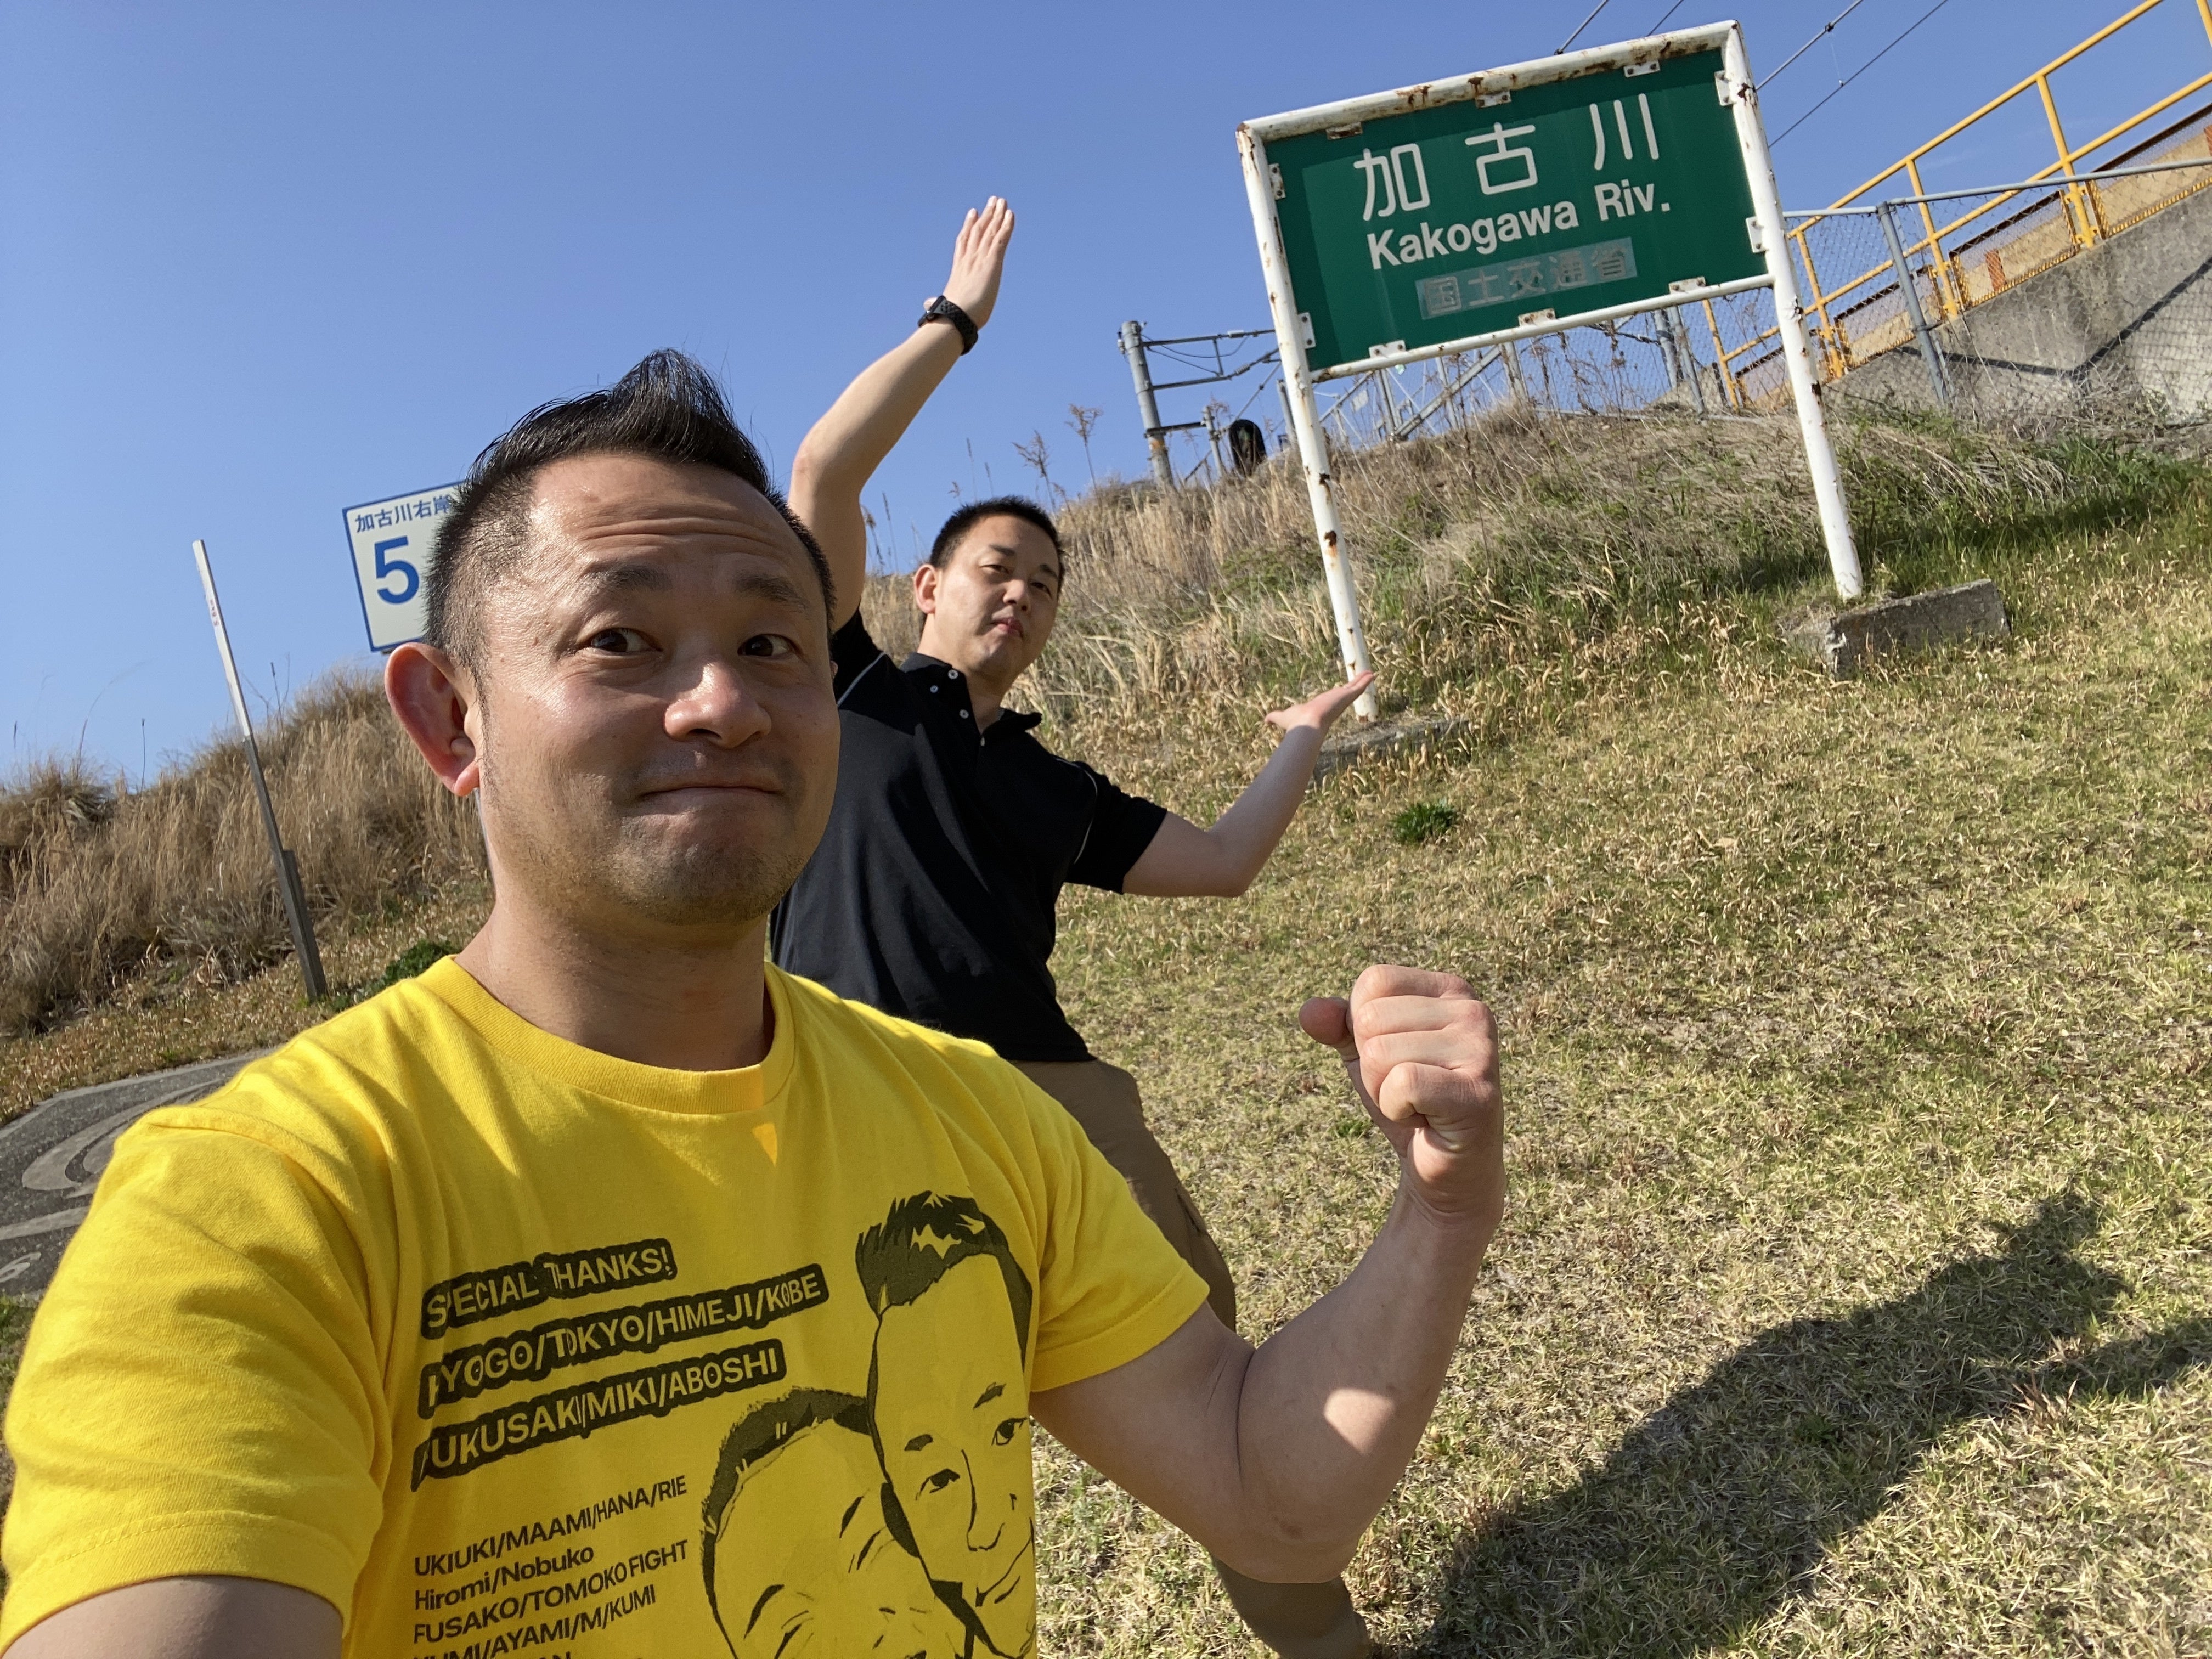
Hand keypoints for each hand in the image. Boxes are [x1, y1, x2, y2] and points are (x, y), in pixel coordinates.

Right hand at [937, 196, 1015, 331]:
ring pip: (990, 231)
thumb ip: (935, 301)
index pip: (964, 241)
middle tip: (993, 201)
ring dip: (997, 214)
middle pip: (978, 230)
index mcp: (959, 267)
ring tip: (1001, 201)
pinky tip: (1011, 214)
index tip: (973, 213)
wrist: (956, 316)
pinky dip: (1006, 226)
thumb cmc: (949, 315)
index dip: (969, 225)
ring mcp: (980, 258)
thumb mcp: (943, 304)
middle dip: (986, 215)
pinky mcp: (992, 262)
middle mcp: (969, 258)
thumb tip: (927, 304)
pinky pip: (1001, 239)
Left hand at [1265, 669, 1374, 736]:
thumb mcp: (1281, 716)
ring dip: (1363, 681)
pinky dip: (1365, 681)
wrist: (1307, 725)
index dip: (1338, 693)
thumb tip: (1264, 721)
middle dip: (1354, 684)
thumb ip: (1274, 717)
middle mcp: (1333, 702)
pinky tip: (1373, 675)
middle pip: (1346, 691)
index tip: (1342, 690)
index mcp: (1321, 706)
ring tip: (1371, 673)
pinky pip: (1359, 687)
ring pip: (1354, 688)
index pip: (1332, 698)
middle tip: (1362, 678)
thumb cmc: (1295, 723)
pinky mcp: (1347, 696)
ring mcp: (1341, 699)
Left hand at [1300, 966, 1502, 1231]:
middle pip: (1371, 1019)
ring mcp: (1481, 1051)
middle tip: (1409, 1090)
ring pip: (1380, 1054)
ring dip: (1384, 1092)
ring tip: (1420, 1105)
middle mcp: (1474, 1011)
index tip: (1398, 1059)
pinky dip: (1396, 1111)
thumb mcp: (1366, 1056)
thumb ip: (1338, 1026)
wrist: (1446, 1172)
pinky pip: (1400, 1084)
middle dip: (1372, 1066)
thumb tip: (1309, 1011)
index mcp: (1452, 990)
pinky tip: (1427, 1122)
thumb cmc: (1409, 1103)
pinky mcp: (1478, 1094)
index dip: (1363, 1028)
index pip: (1373, 981)